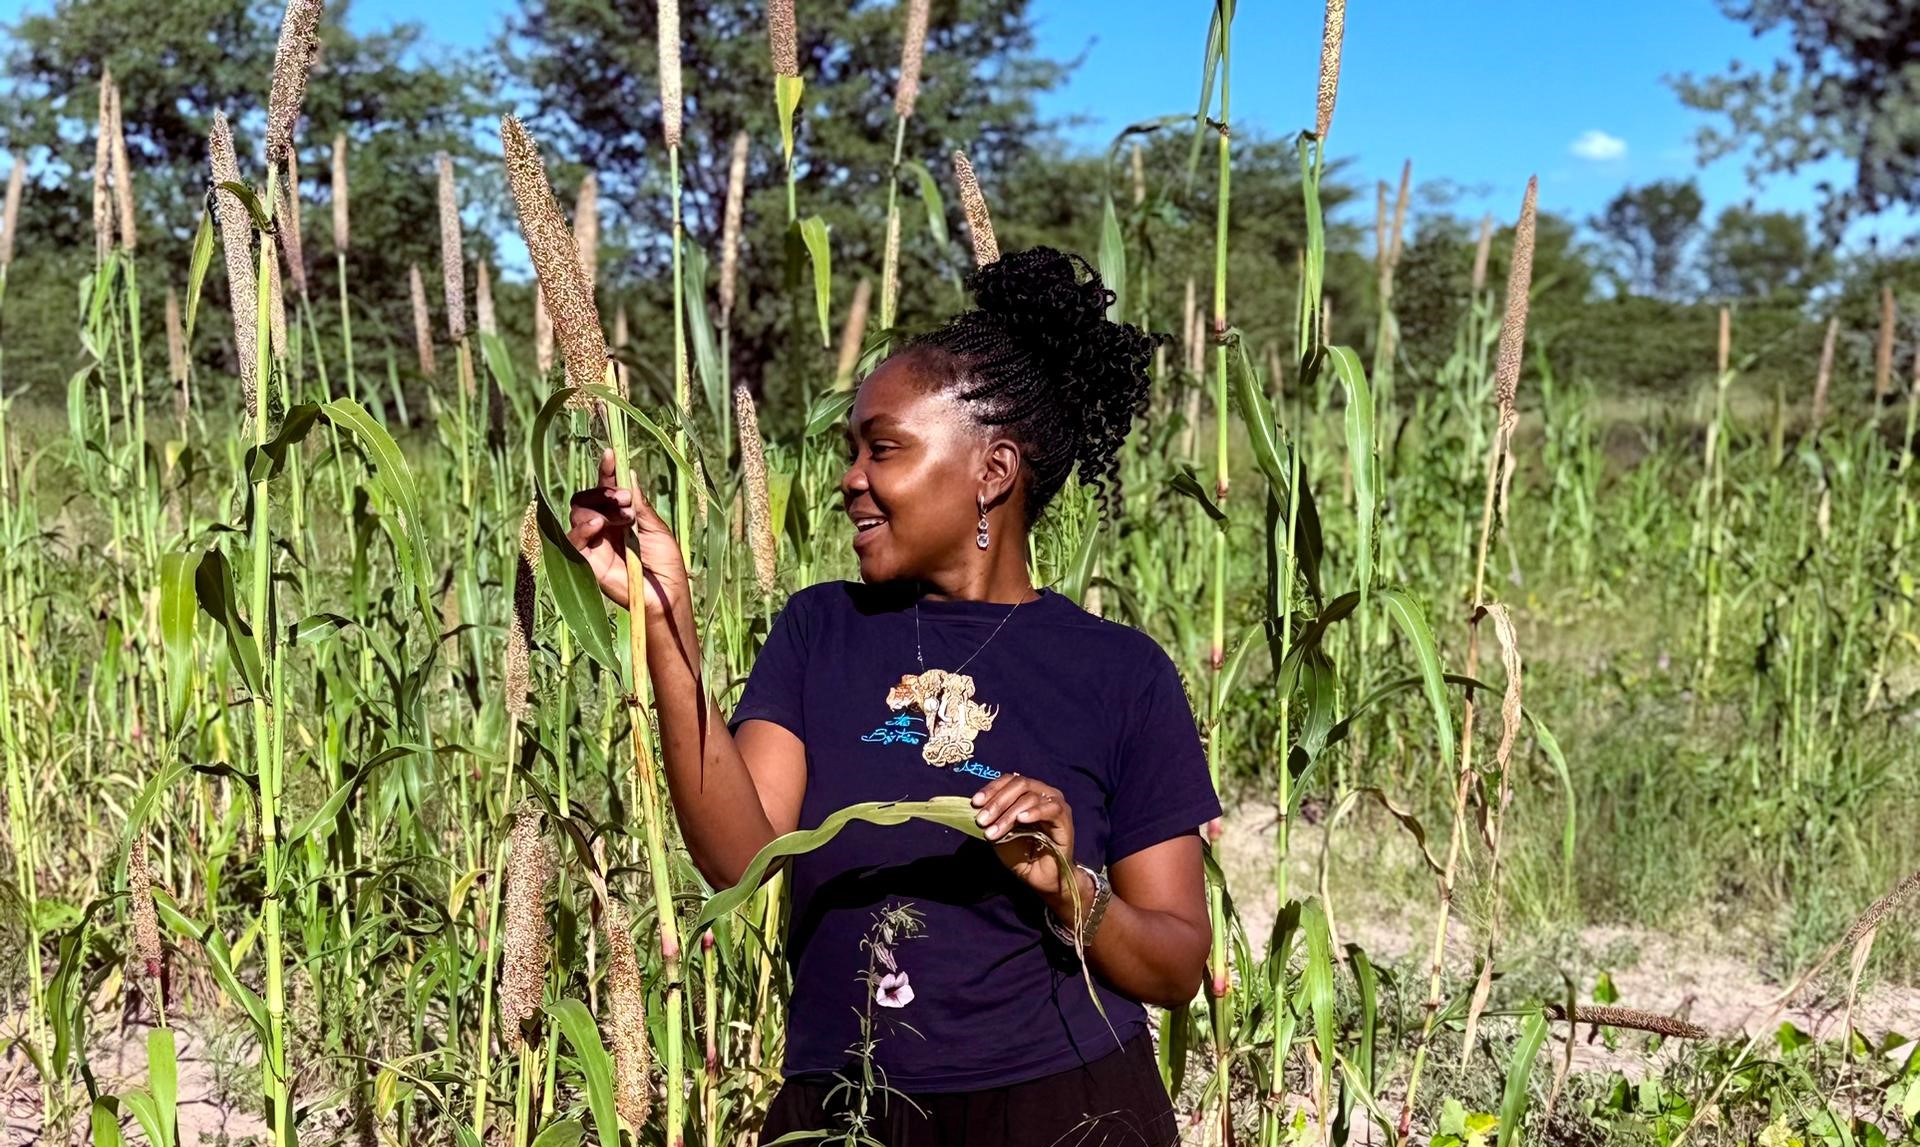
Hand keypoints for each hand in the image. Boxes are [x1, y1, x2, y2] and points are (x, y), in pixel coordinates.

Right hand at [567, 447, 687, 616]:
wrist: (666, 597)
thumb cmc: (668, 565)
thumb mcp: (656, 528)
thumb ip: (640, 504)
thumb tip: (629, 473)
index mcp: (621, 518)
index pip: (607, 490)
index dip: (606, 471)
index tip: (610, 453)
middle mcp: (604, 528)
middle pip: (587, 498)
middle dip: (604, 492)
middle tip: (626, 499)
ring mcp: (594, 544)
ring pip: (578, 513)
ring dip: (598, 508)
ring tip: (622, 516)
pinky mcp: (586, 562)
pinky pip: (572, 540)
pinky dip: (581, 528)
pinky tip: (597, 525)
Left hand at [971, 773, 1080, 907]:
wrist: (1042, 879)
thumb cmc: (1021, 855)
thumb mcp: (999, 835)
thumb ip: (992, 819)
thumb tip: (975, 807)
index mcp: (1026, 793)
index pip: (1009, 781)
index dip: (991, 789)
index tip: (974, 803)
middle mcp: (1042, 793)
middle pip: (1019, 785)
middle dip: (997, 802)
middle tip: (981, 820)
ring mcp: (1055, 804)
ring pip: (1031, 797)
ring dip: (1009, 814)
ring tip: (994, 831)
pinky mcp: (1065, 818)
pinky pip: (1051, 809)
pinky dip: (1034, 812)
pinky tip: (1021, 820)